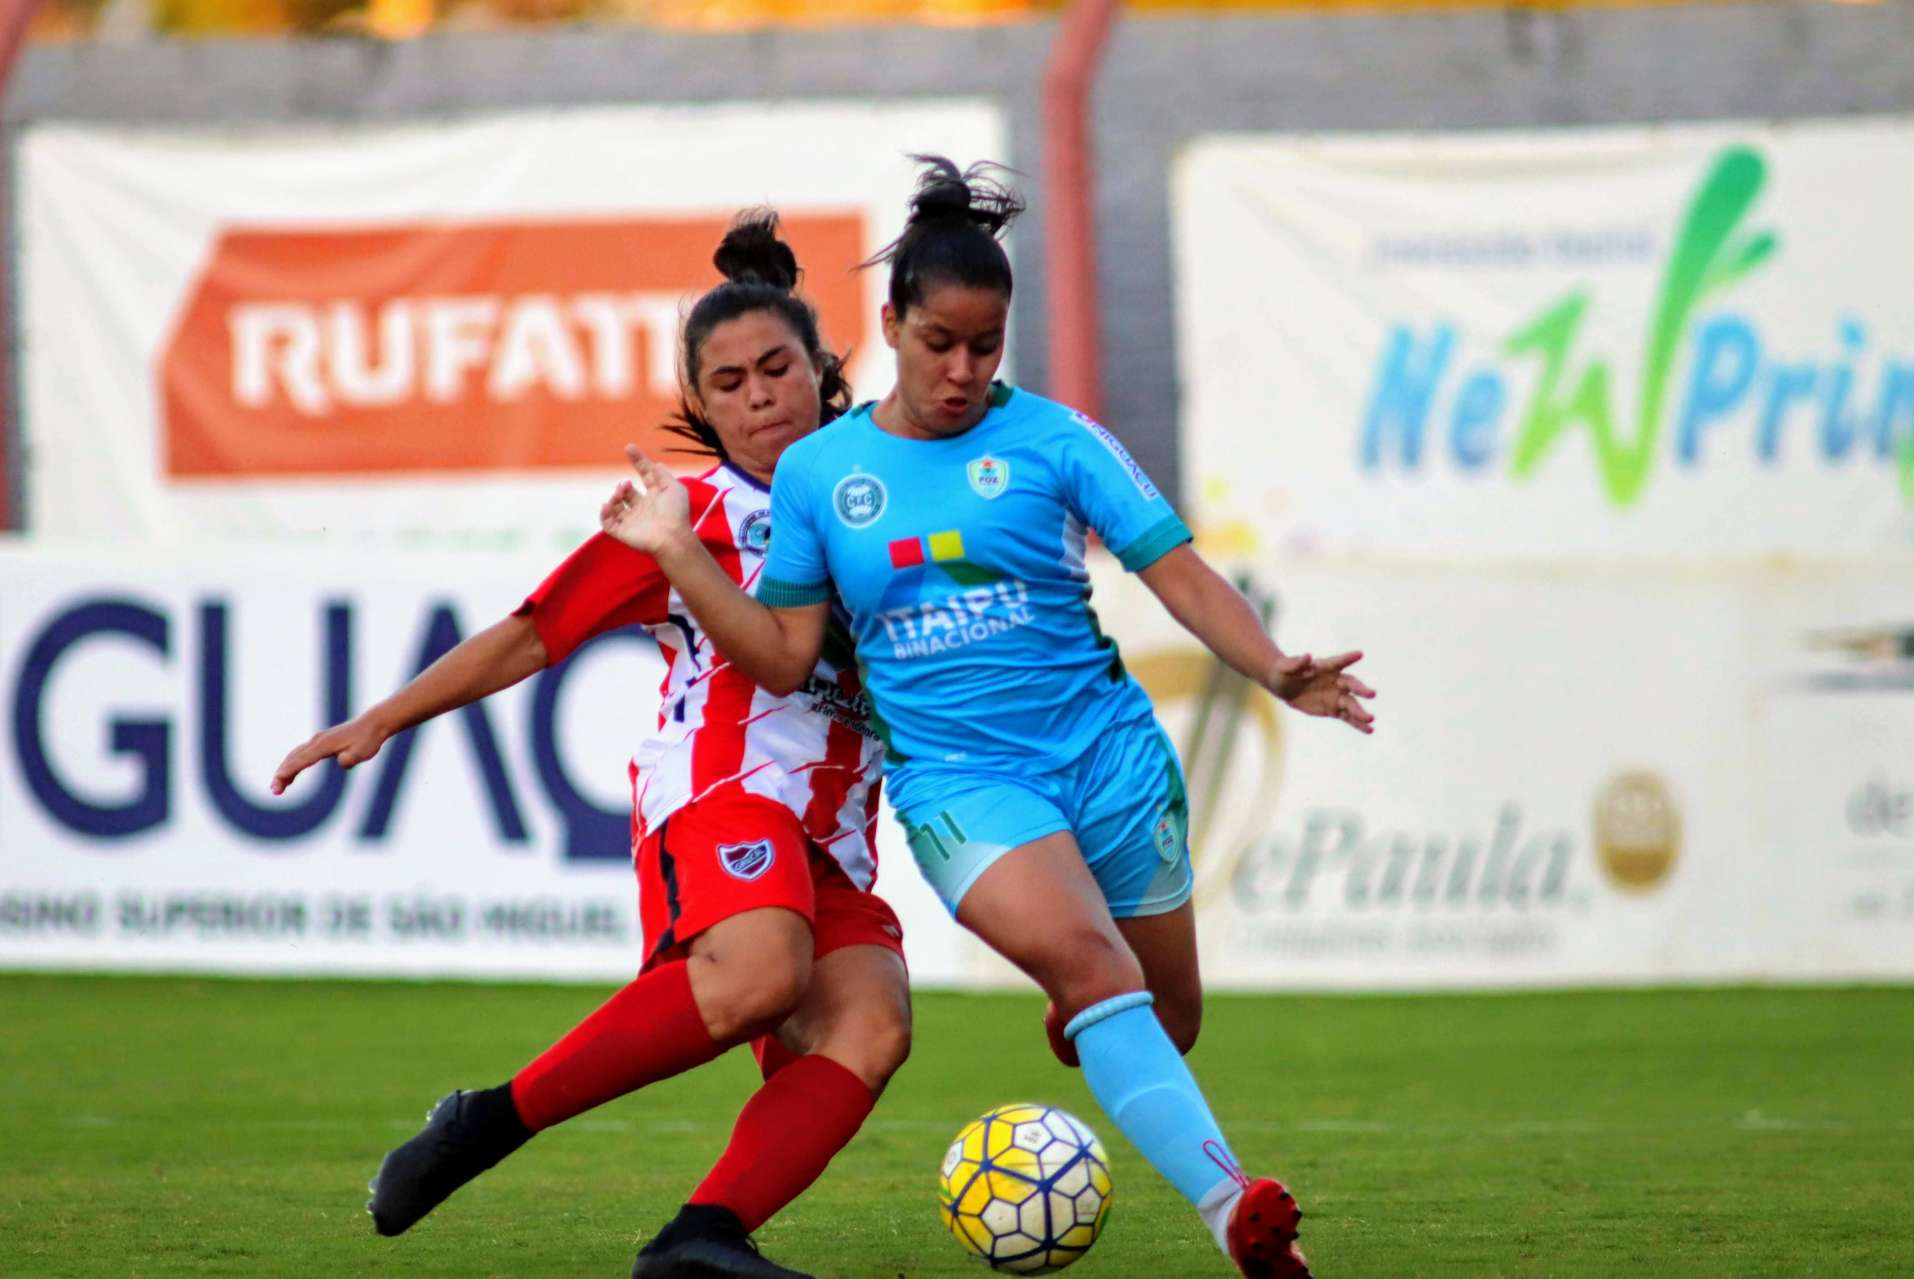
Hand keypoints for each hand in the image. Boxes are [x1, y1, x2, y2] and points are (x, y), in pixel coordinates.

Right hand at [271, 712, 390, 794]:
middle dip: (282, 774)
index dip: (289, 772)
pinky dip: (293, 765)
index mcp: (325, 744)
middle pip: (293, 758)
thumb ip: (350, 758)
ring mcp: (318, 740)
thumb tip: (341, 762)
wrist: (373, 724)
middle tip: (274, 791)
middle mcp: (317, 741)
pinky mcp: (321, 742)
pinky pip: (301, 754)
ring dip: (285, 770)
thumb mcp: (363, 752)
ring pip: (295, 756)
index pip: (302, 760)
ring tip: (278, 788)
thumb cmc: (368, 739)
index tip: (278, 783)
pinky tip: (290, 777)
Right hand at [601, 444, 692, 556]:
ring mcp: (633, 521)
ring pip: (616, 505)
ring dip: (615, 496)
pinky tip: (609, 505)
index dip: (638, 460)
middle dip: (623, 486)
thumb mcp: (675, 488)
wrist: (671, 537)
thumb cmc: (676, 514)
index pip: (645, 475)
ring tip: (620, 493)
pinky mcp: (623, 532)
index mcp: (657, 496)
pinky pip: (607, 522)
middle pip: (627, 492)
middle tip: (625, 485)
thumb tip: (656, 464)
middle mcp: (644, 508)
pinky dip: (604, 513)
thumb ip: (663, 475)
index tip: (629, 447)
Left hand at [1267, 650, 1376, 734]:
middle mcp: (1336, 681)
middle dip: (1361, 689)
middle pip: (1351, 685)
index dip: (1348, 658)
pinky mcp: (1334, 710)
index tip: (1360, 654)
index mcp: (1326, 667)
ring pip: (1351, 704)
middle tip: (1372, 694)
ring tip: (1371, 720)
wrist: (1285, 687)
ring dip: (1361, 712)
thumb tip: (1307, 656)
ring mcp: (1337, 696)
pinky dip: (1358, 724)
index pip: (1338, 662)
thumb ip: (1297, 663)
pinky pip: (1348, 718)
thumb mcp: (1286, 667)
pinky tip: (1369, 730)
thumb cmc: (1285, 672)